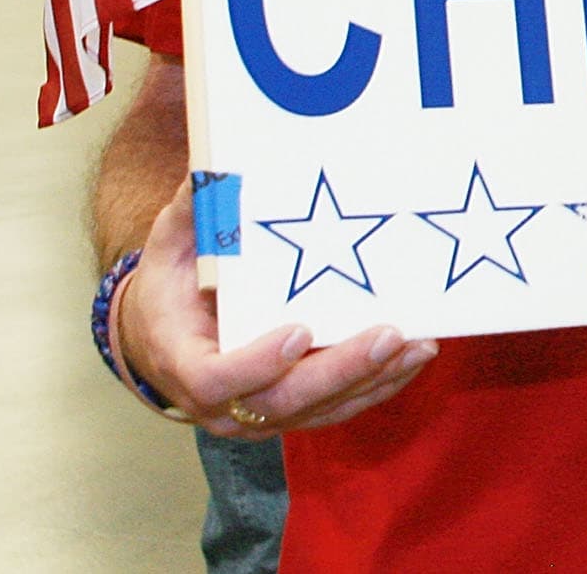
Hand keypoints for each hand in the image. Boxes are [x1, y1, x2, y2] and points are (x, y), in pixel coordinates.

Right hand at [112, 186, 435, 437]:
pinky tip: (415, 357)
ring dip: (372, 379)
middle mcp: (221, 403)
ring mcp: (258, 415)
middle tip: (388, 335)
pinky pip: (337, 407)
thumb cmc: (173, 283)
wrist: (168, 333)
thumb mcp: (172, 244)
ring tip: (419, 345)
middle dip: (339, 370)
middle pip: (282, 401)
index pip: (215, 380)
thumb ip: (194, 212)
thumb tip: (214, 172)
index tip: (298, 331)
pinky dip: (379, 385)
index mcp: (183, 362)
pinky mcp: (292, 410)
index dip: (256, 364)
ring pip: (319, 408)